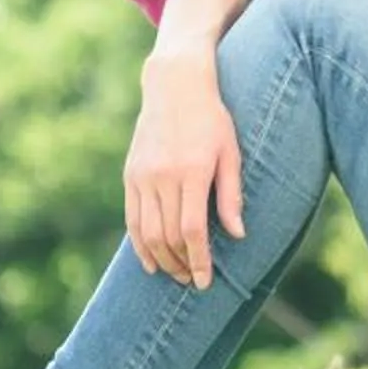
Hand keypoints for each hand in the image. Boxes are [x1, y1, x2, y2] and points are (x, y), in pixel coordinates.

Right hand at [123, 47, 242, 289]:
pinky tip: (150, 261)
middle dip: (181, 264)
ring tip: (176, 274)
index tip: (204, 281)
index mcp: (192, 172)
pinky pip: (132, 219)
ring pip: (147, 232)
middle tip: (192, 282)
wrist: (175, 87)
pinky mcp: (130, 176)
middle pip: (169, 235)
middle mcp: (163, 177)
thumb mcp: (231, 152)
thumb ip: (232, 194)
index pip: (193, 229)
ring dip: (161, 259)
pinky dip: (139, 244)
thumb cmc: (212, 120)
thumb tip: (237, 234)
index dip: (199, 260)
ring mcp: (142, 177)